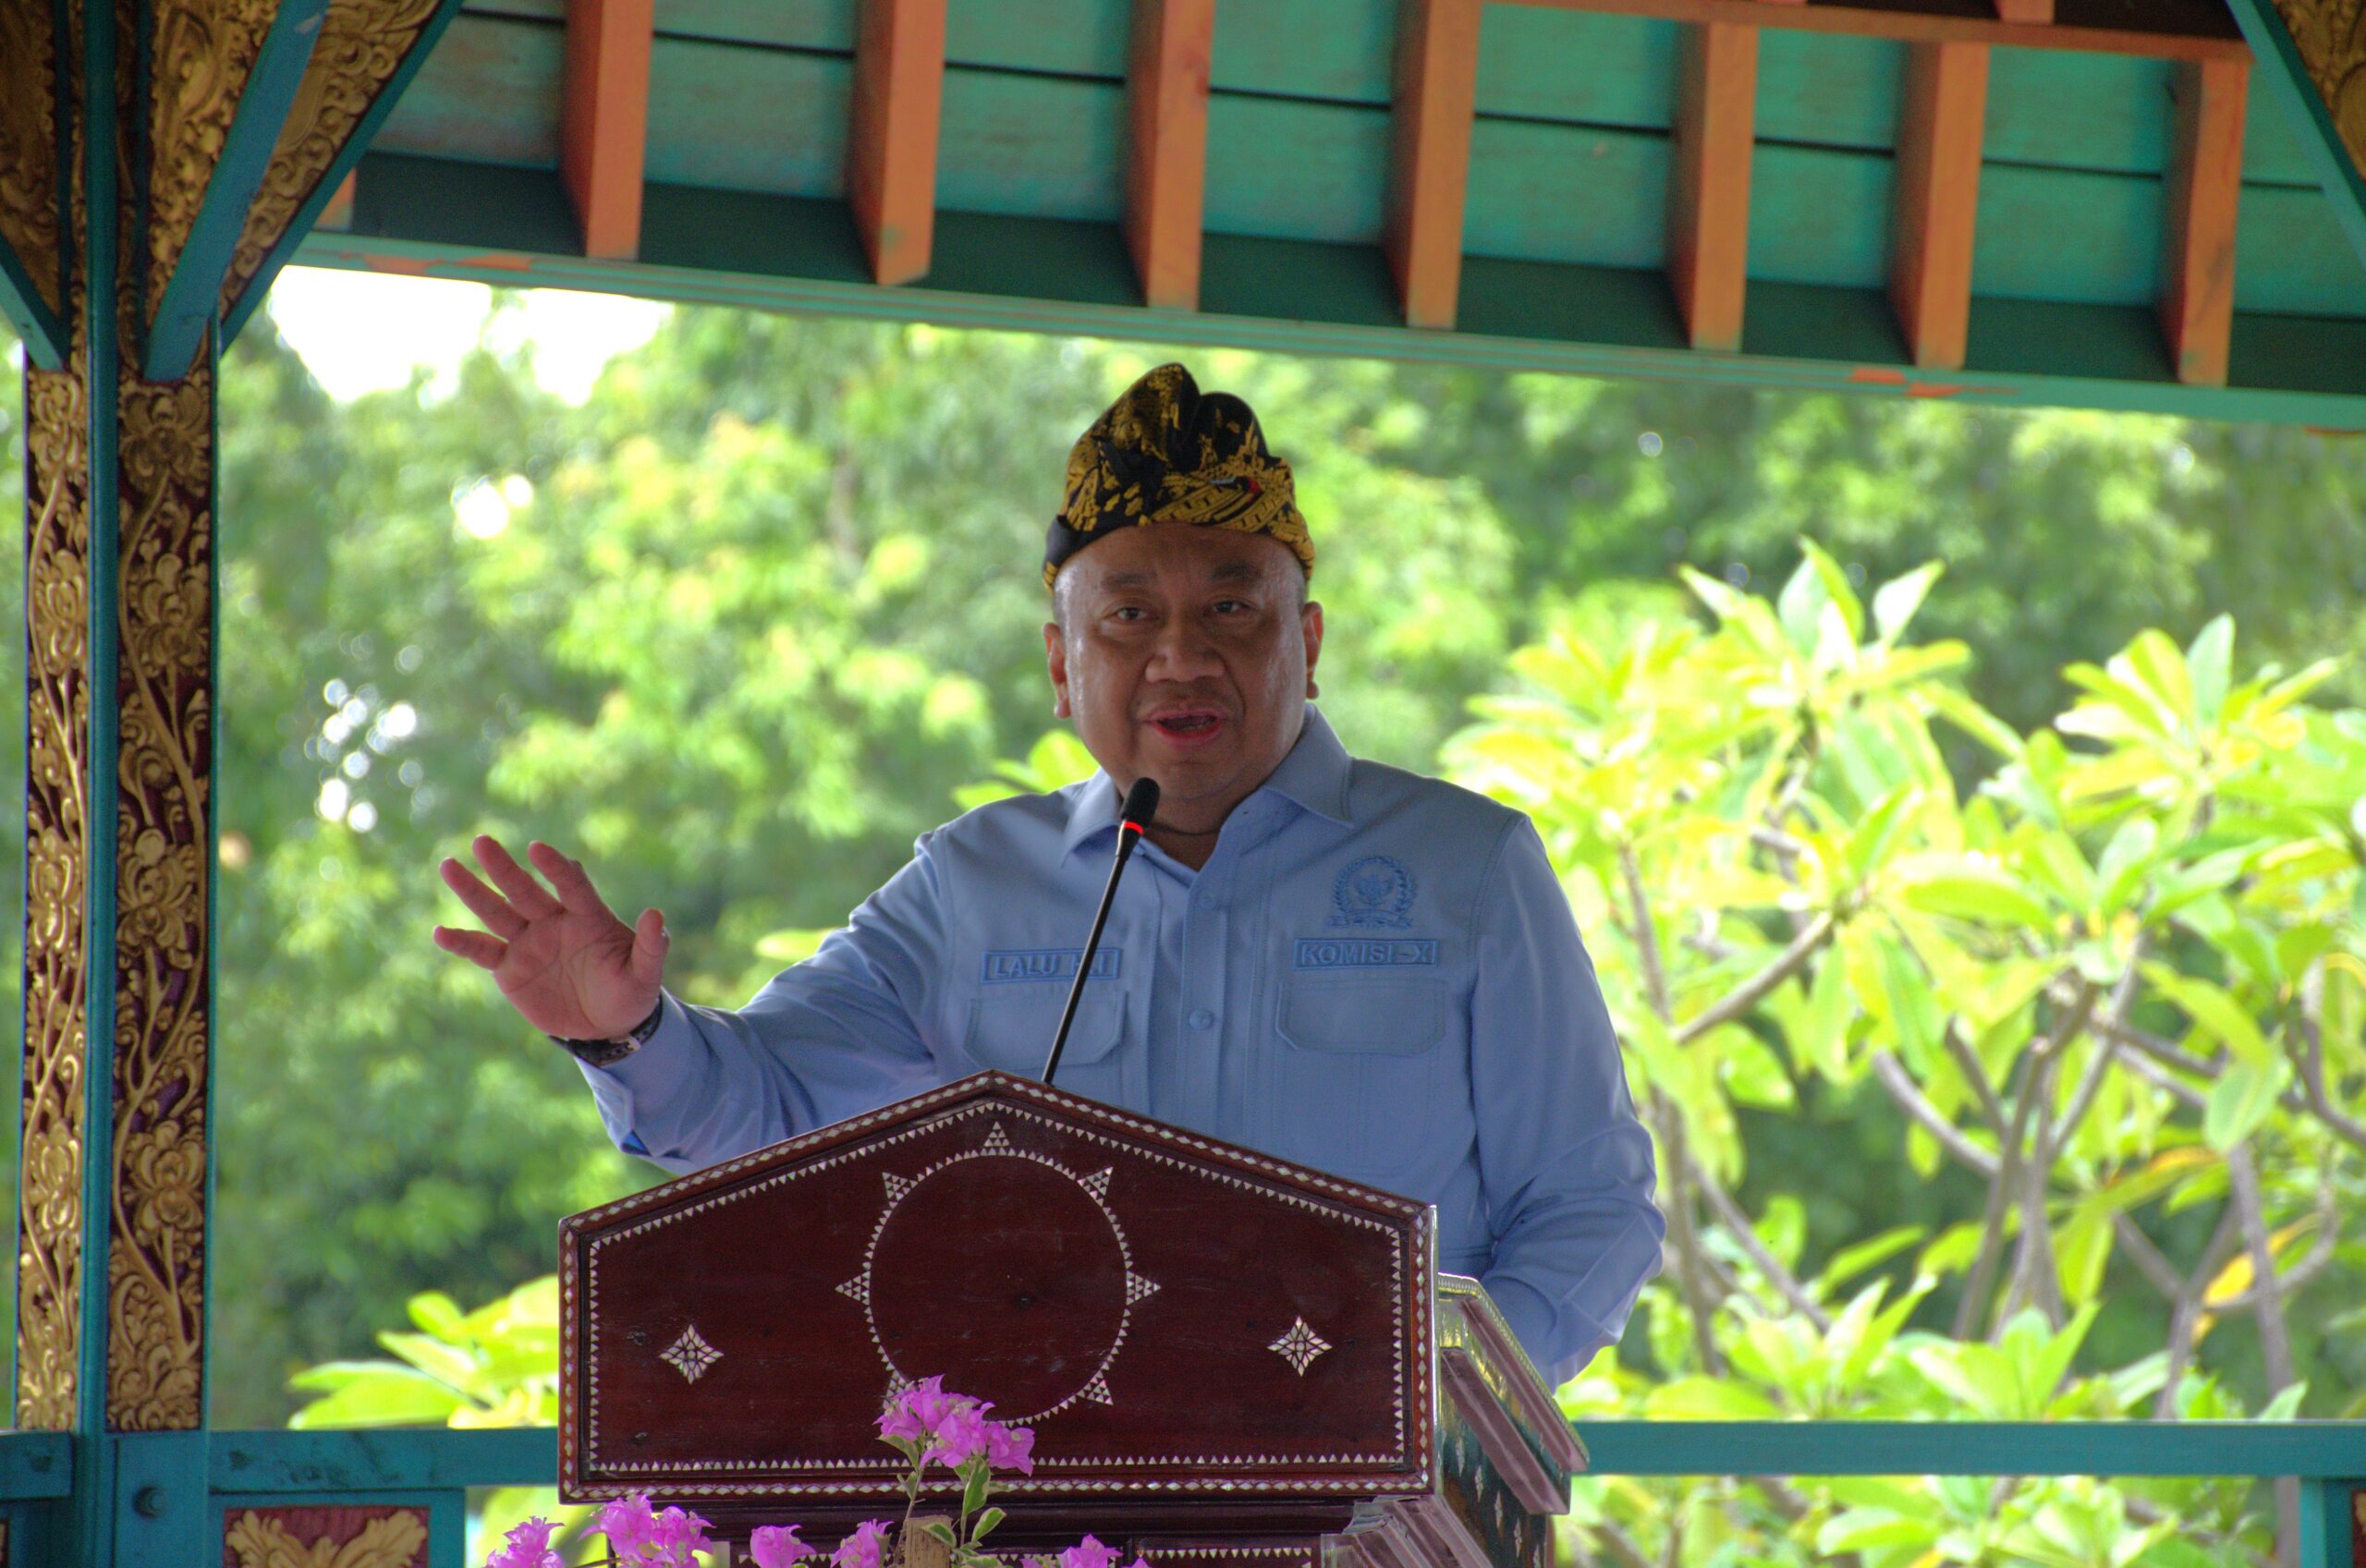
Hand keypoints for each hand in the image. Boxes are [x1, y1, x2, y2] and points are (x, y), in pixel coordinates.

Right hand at [433, 835, 668, 1040]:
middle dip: (504, 868)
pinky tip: (440, 932)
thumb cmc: (630, 992)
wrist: (607, 1023)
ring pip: (497, 911)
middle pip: (526, 890)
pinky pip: (482, 951)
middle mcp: (554, 921)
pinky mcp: (509, 967)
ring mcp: (528, 942)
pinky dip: (462, 943)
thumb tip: (656, 915)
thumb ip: (650, 946)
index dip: (556, 868)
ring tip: (449, 865)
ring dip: (473, 891)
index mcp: (588, 915)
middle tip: (482, 841)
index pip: (571, 885)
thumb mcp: (646, 974)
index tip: (538, 849)